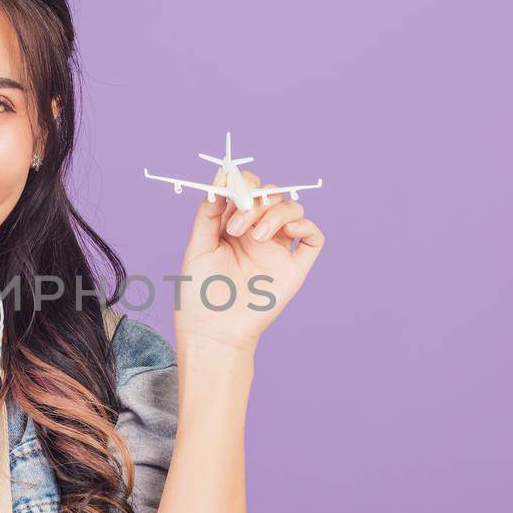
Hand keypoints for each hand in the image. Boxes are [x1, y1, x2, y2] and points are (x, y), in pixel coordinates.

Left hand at [172, 167, 325, 351]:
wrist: (212, 331)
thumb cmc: (200, 294)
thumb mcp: (198, 246)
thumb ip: (208, 214)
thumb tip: (220, 182)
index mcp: (235, 225)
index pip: (248, 190)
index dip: (243, 182)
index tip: (230, 184)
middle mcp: (258, 233)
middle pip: (272, 196)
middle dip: (255, 202)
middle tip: (235, 226)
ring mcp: (278, 250)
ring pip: (293, 210)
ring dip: (276, 213)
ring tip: (256, 237)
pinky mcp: (294, 268)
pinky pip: (313, 238)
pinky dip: (305, 226)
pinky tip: (286, 232)